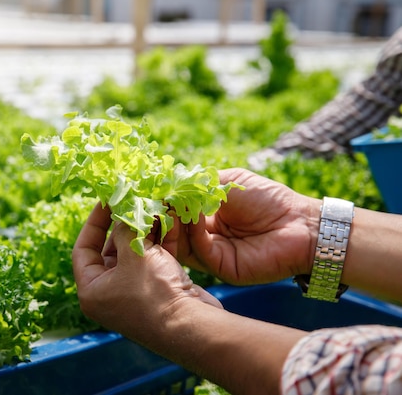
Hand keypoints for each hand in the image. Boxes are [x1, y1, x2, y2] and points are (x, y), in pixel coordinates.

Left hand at [72, 203, 221, 343]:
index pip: (83, 249)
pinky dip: (162, 241)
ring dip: (148, 229)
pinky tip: (171, 219)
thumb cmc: (153, 292)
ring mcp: (136, 293)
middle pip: (113, 248)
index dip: (94, 221)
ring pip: (137, 252)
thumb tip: (124, 212)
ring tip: (156, 204)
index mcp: (92, 290)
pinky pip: (156, 260)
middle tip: (137, 200)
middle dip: (127, 223)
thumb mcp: (133, 253)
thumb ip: (125, 228)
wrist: (192, 326)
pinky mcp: (159, 290)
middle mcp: (110, 293)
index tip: (107, 200)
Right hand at [167, 168, 320, 284]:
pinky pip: (199, 252)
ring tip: (169, 209)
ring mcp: (212, 254)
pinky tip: (195, 218)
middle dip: (162, 218)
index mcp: (206, 218)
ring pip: (180, 245)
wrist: (300, 223)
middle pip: (172, 232)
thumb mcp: (228, 183)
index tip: (149, 194)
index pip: (175, 214)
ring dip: (172, 226)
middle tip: (152, 205)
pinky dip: (193, 233)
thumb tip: (165, 190)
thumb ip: (197, 186)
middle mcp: (205, 237)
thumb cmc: (267, 198)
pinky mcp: (221, 268)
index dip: (163, 205)